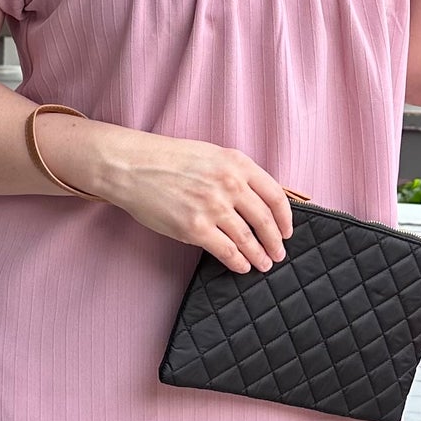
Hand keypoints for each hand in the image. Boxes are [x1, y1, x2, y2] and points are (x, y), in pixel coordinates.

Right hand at [43, 114, 291, 274]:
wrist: (133, 166)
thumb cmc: (169, 159)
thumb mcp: (211, 154)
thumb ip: (236, 173)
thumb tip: (259, 200)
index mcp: (236, 163)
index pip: (275, 195)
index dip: (285, 218)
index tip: (287, 231)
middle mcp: (229, 184)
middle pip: (265, 220)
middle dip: (275, 241)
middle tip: (279, 254)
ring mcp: (212, 207)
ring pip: (247, 239)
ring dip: (259, 255)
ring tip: (263, 264)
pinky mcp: (195, 228)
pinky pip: (226, 251)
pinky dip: (238, 262)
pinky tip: (242, 266)